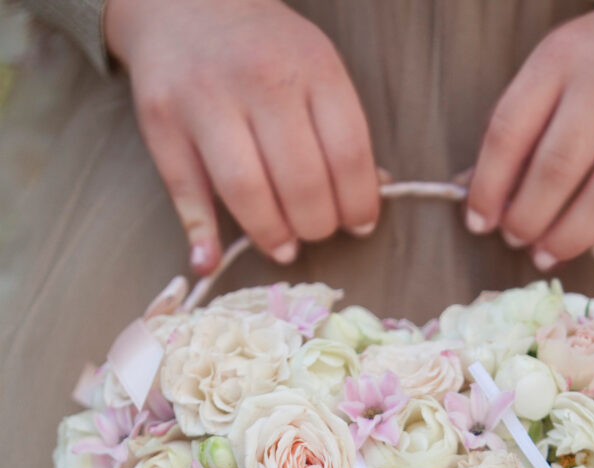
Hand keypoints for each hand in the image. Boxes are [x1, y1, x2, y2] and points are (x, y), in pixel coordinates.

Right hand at [105, 0, 380, 273]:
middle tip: (316, 231)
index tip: (358, 223)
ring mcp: (206, 101)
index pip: (348, 154)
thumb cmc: (263, 47)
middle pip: (301, 182)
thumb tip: (375, 192)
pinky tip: (211, 259)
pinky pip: (186, 194)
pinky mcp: (162, 123)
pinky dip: (200, 235)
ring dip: (271, 235)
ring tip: (283, 245)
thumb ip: (341, 128)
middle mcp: (260, 81)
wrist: (183, 0)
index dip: (359, 203)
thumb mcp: (314, 67)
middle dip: (317, 225)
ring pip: (247, 193)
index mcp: (311, 66)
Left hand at [465, 0, 593, 281]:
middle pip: (559, 168)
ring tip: (547, 253)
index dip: (488, 188)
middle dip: (528, 218)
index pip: (510, 132)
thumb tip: (480, 197)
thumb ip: (519, 127)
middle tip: (516, 238)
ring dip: (570, 238)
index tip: (479, 222)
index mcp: (563, 57)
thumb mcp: (554, 69)